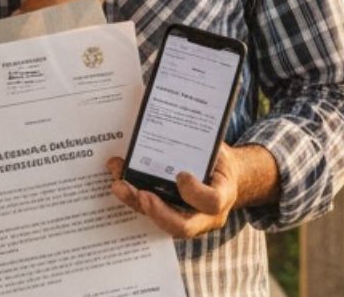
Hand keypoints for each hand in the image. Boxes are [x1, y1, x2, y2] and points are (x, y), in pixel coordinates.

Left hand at [105, 144, 243, 238]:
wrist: (223, 178)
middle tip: (142, 194)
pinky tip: (120, 181)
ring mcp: (188, 220)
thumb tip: (175, 117)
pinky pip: (152, 213)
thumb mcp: (218, 149)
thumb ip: (203, 143)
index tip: (180, 175)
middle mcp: (207, 215)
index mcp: (223, 194)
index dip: (195, 192)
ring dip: (137, 204)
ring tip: (119, 185)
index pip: (213, 202)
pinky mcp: (171, 216)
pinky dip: (133, 198)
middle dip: (159, 212)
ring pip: (162, 222)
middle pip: (183, 226)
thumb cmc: (219, 161)